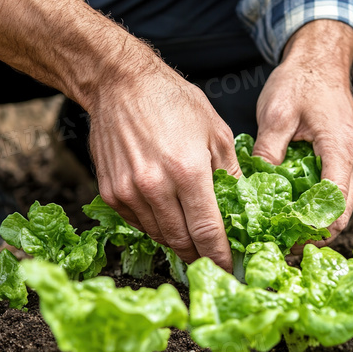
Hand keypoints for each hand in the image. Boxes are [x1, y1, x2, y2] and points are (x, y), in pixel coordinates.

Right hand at [0, 0, 240, 269]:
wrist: (119, 84)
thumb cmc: (172, 101)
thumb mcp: (216, 131)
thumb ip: (230, 172)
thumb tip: (241, 205)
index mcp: (187, 172)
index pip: (207, 231)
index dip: (220, 256)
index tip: (229, 267)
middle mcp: (155, 187)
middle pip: (182, 241)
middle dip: (200, 255)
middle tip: (214, 258)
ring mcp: (129, 193)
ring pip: (159, 236)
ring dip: (179, 242)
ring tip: (193, 239)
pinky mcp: (111, 193)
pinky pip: (139, 224)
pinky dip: (157, 227)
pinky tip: (169, 217)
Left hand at [252, 20, 352, 245]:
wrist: (321, 60)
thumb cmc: (300, 82)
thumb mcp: (276, 114)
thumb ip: (269, 152)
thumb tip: (257, 189)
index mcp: (340, 149)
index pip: (335, 204)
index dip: (313, 228)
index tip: (286, 240)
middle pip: (341, 212)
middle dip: (313, 231)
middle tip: (279, 242)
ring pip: (341, 205)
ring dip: (315, 220)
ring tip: (283, 229)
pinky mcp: (348, 160)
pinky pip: (337, 190)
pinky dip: (317, 204)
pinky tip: (292, 208)